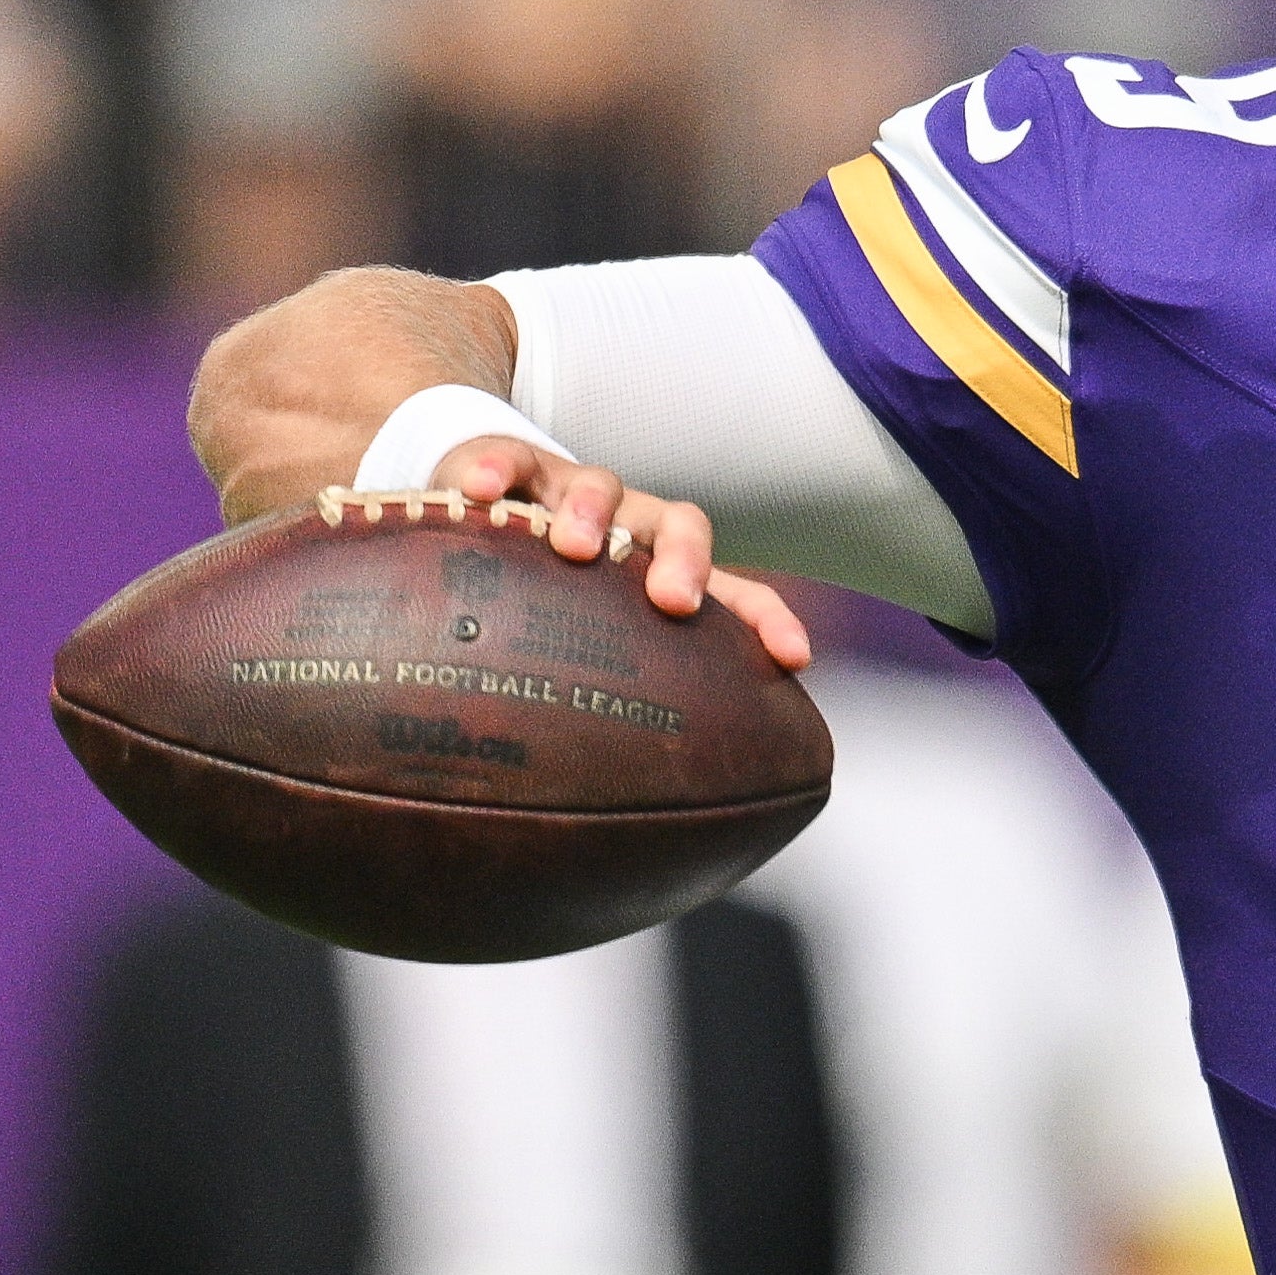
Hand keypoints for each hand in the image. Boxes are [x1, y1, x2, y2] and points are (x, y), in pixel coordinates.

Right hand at [427, 433, 814, 672]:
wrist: (496, 505)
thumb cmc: (552, 597)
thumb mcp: (586, 647)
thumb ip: (603, 706)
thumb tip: (616, 815)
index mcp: (665, 574)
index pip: (734, 594)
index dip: (766, 620)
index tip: (793, 658)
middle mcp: (635, 527)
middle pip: (682, 527)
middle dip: (684, 562)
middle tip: (672, 602)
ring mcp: (578, 492)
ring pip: (602, 487)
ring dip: (594, 513)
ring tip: (571, 546)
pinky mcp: (519, 469)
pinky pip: (513, 459)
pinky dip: (499, 469)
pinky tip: (482, 491)